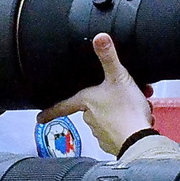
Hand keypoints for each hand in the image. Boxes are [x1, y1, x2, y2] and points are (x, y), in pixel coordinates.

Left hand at [38, 33, 150, 154]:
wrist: (139, 139)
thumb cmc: (126, 110)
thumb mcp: (118, 78)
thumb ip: (108, 58)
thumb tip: (100, 38)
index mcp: (85, 102)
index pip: (61, 107)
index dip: (50, 112)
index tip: (40, 118)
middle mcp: (89, 119)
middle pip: (94, 108)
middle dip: (110, 102)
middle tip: (127, 97)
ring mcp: (101, 133)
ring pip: (109, 118)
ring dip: (122, 112)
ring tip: (137, 107)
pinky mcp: (114, 143)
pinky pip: (120, 130)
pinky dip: (129, 125)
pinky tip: (138, 120)